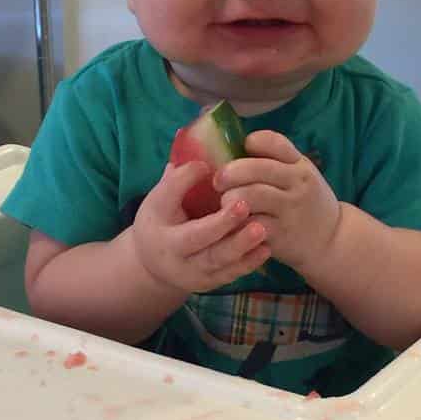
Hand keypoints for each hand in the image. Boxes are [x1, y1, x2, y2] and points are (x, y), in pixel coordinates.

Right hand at [132, 161, 269, 293]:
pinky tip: (266, 248)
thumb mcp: (161, 198)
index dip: (183, 183)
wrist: (154, 264)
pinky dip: (248, 262)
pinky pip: (230, 274)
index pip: (166, 200)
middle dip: (220, 224)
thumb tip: (190, 136)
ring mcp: (191, 271)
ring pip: (217, 261)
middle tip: (244, 205)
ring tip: (261, 228)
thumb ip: (178, 174)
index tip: (205, 167)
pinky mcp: (208, 283)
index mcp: (157, 223)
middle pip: (196, 239)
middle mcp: (171, 251)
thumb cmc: (162, 220)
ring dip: (240, 245)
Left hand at [213, 131, 340, 275]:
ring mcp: (289, 209)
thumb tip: (232, 147)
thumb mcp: (300, 175)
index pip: (272, 142)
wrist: (331, 240)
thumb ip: (275, 161)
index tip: (241, 151)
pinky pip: (251, 224)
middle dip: (230, 172)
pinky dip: (237, 222)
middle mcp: (297, 183)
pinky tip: (233, 222)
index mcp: (299, 164)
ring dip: (229, 198)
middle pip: (256, 168)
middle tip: (218, 181)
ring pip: (251, 195)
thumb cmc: (306, 202)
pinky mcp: (281, 234)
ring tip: (224, 203)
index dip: (252, 143)